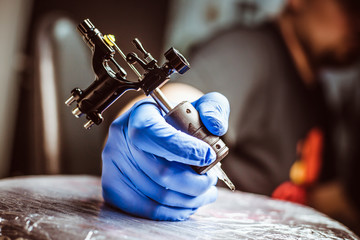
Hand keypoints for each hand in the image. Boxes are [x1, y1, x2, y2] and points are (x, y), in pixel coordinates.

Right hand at [101, 92, 229, 219]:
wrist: (154, 132)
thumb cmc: (177, 121)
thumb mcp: (198, 106)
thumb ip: (213, 108)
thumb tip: (215, 126)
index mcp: (141, 115)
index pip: (153, 134)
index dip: (182, 149)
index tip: (208, 157)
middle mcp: (121, 139)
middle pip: (159, 171)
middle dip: (195, 182)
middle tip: (211, 180)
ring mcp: (114, 165)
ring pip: (157, 194)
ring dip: (190, 199)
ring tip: (206, 193)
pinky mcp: (114, 187)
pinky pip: (147, 208)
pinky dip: (173, 211)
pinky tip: (189, 203)